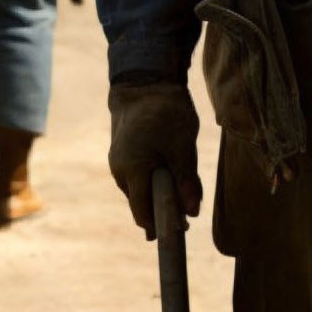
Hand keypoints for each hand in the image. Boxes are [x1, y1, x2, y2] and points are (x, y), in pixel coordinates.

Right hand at [108, 82, 201, 238]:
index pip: (143, 212)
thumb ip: (186, 180)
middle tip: (191, 205)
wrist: (145, 80)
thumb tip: (192, 213)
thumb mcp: (182, 146)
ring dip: (161, 189)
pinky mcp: (124, 152)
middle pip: (143, 201)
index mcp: (132, 171)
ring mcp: (119, 161)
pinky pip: (139, 173)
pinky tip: (173, 167)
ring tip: (185, 180)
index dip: (161, 225)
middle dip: (165, 207)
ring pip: (142, 187)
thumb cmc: (166, 111)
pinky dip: (155, 176)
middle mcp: (120, 170)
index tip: (181, 231)